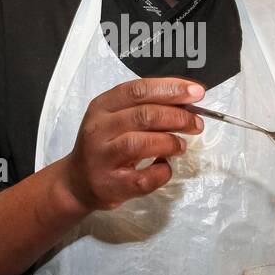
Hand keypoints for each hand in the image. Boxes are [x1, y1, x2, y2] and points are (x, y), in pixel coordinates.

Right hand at [59, 77, 204, 212]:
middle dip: (178, 117)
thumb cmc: (105, 146)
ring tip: (181, 146)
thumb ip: (145, 108)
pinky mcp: (110, 185)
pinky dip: (162, 172)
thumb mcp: (116, 119)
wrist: (78, 182)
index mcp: (102, 106)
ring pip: (140, 144)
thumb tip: (186, 103)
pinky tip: (165, 167)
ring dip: (169, 142)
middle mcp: (99, 129)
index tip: (196, 92)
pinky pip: (143, 178)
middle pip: (144, 115)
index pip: (138, 90)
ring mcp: (102, 158)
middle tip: (196, 124)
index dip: (171, 89)